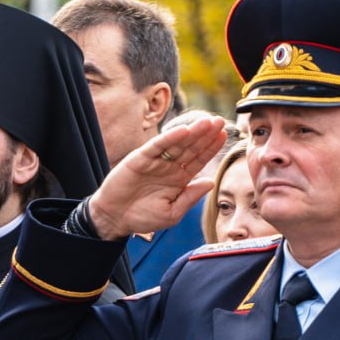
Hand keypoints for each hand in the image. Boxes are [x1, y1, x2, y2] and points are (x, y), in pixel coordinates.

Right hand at [87, 116, 225, 238]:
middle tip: (219, 121)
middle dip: (205, 135)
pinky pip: (157, 146)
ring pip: (177, 143)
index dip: (211, 148)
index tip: (224, 135)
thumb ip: (190, 197)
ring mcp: (155, 161)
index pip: (199, 159)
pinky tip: (183, 131)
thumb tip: (211, 183)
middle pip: (191, 147)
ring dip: (191, 132)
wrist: (115, 218)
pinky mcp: (140, 158)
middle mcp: (170, 167)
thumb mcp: (172, 212)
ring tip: (207, 122)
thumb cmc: (143, 217)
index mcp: (180, 179)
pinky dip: (169, 138)